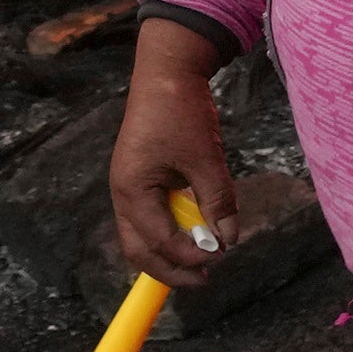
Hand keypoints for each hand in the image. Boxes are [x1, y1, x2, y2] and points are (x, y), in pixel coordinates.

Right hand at [101, 24, 238, 292]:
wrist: (167, 71)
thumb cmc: (181, 111)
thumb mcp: (206, 158)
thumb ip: (217, 201)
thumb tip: (229, 240)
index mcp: (132, 189)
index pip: (159, 240)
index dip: (189, 256)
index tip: (220, 259)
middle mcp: (123, 193)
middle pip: (138, 249)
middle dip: (169, 269)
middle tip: (204, 279)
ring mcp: (129, 186)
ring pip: (142, 237)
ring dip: (170, 251)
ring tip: (202, 259)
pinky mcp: (140, 178)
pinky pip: (150, 217)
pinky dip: (170, 230)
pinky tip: (195, 230)